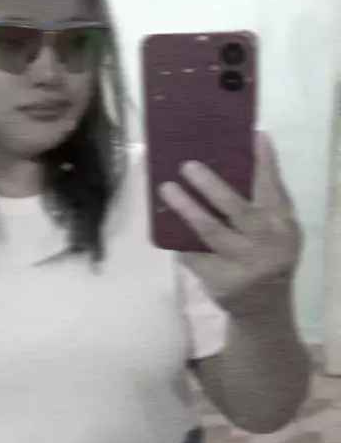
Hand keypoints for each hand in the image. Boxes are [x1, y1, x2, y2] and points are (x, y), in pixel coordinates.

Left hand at [159, 131, 302, 315]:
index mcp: (280, 225)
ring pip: (210, 231)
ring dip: (186, 208)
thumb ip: (266, 197)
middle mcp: (263, 242)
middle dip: (211, 187)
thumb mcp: (279, 228)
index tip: (255, 135)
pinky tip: (163, 222)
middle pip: (236, 210)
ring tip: (167, 188)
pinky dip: (178, 238)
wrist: (263, 307)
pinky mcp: (219, 279)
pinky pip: (192, 253)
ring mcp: (241, 263)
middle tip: (188, 165)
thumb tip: (244, 149)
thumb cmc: (269, 253)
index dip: (265, 162)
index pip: (272, 189)